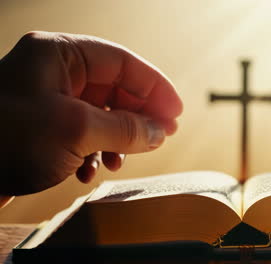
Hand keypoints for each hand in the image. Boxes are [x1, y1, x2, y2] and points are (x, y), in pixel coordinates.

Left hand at [0, 31, 181, 194]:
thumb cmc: (3, 140)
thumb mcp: (74, 130)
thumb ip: (125, 128)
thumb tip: (161, 131)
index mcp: (60, 55)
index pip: (122, 61)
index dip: (155, 86)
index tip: (176, 113)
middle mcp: (55, 72)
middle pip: (115, 88)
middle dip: (137, 116)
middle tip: (160, 138)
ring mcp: (48, 100)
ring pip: (102, 113)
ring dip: (117, 138)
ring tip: (120, 160)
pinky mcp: (44, 126)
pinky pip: (84, 132)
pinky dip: (94, 151)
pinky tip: (89, 169)